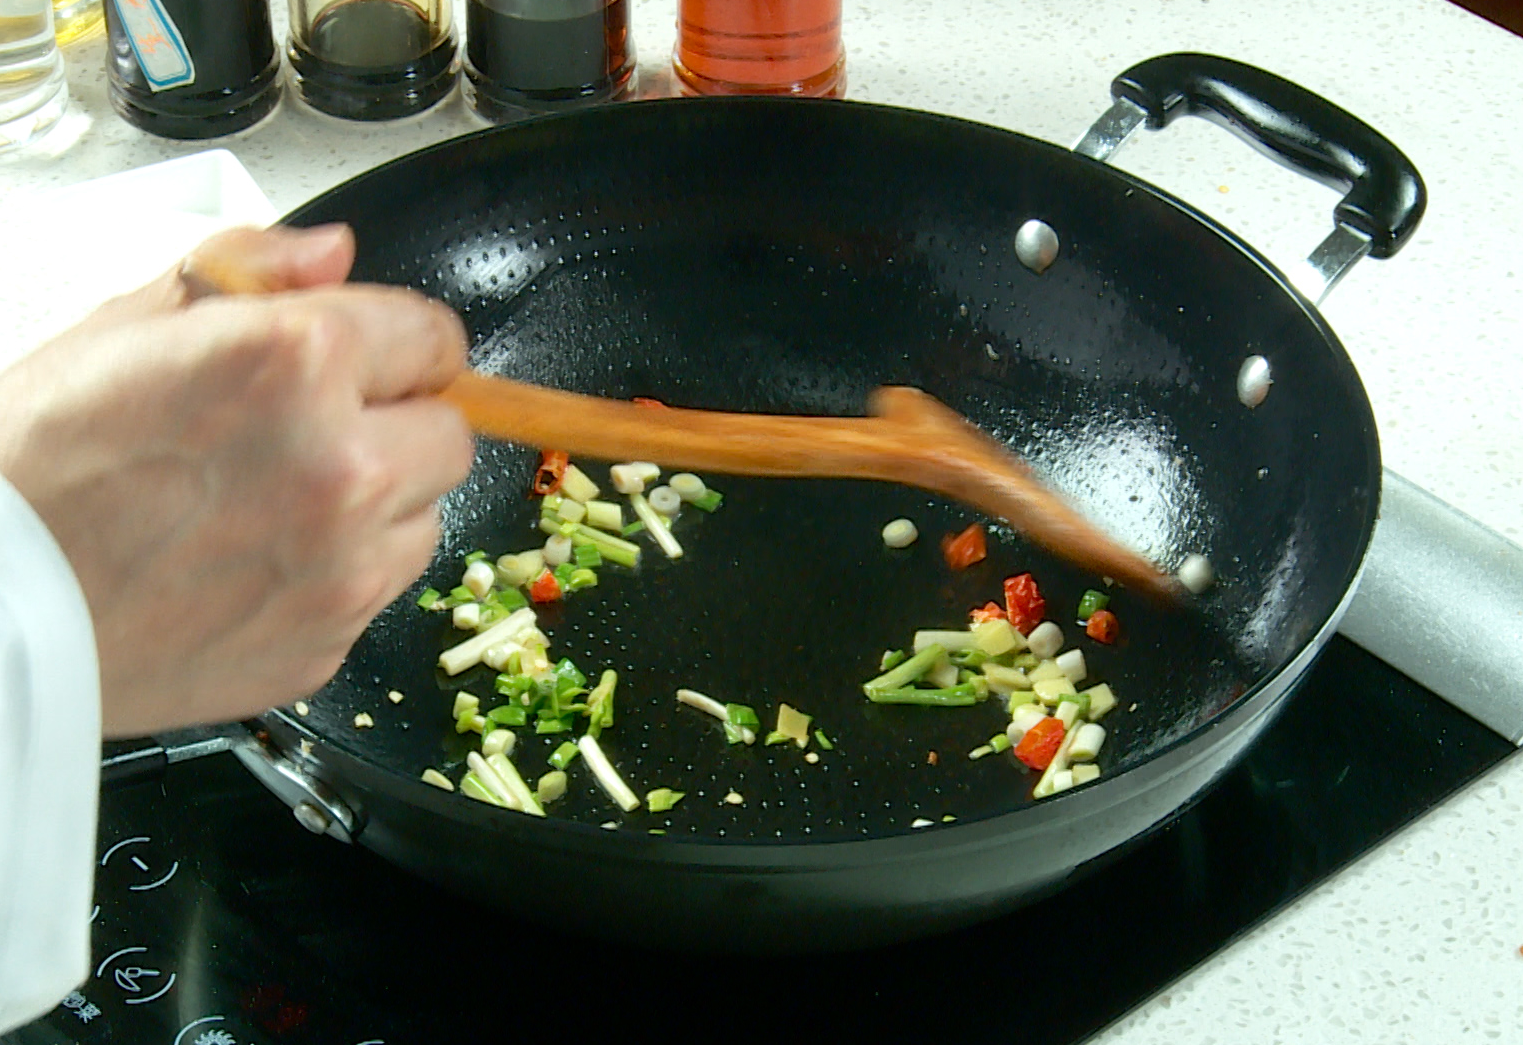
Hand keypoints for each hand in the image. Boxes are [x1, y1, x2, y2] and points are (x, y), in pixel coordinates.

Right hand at [0, 225, 473, 735]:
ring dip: (381, 504)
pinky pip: (380, 591)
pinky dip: (343, 575)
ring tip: (280, 504)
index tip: (374, 363)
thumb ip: (249, 271)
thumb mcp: (126, 325)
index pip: (434, 339)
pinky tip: (260, 565)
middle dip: (398, 425)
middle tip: (318, 436)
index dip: (400, 349)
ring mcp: (344, 567)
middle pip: (450, 435)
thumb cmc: (36, 462)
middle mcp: (343, 466)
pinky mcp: (330, 643)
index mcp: (298, 362)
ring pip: (426, 517)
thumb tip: (335, 253)